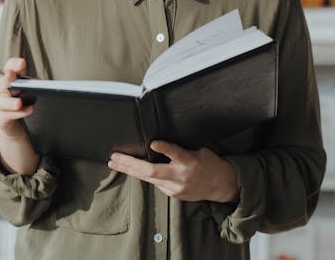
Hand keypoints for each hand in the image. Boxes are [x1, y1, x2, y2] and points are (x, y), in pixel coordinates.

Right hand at [0, 57, 33, 141]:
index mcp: (8, 79)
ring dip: (10, 102)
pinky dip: (16, 114)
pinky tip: (26, 112)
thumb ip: (34, 85)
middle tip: (12, 76)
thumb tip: (48, 86)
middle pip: (1, 83)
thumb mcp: (29, 90)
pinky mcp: (0, 118)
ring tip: (19, 103)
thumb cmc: (24, 102)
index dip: (14, 64)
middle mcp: (0, 90)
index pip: (9, 66)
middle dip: (7, 80)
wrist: (16, 124)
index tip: (22, 64)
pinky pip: (5, 116)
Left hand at [108, 141, 239, 203]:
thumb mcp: (200, 149)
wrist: (220, 186)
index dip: (165, 149)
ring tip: (114, 163)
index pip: (176, 154)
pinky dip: (142, 175)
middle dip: (131, 164)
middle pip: (152, 172)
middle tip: (115, 157)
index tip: (153, 143)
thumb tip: (160, 140)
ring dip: (130, 170)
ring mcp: (175, 188)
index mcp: (190, 161)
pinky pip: (154, 183)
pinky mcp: (173, 194)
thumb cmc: (209, 163)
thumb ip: (181, 147)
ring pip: (148, 179)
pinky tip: (129, 169)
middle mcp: (181, 176)